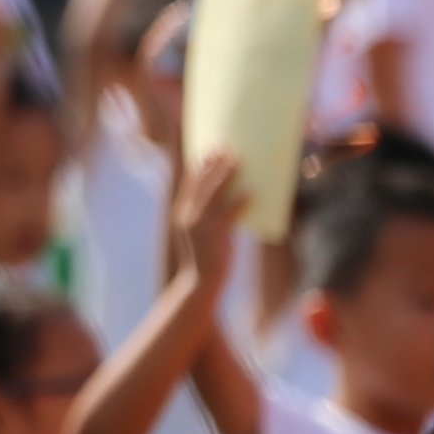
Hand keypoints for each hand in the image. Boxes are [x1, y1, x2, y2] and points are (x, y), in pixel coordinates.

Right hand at [168, 145, 245, 284]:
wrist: (201, 284)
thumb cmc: (208, 258)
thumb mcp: (205, 233)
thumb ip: (213, 215)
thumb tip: (235, 197)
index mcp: (182, 213)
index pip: (190, 184)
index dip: (200, 166)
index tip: (211, 151)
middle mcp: (187, 216)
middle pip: (200, 184)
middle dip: (214, 165)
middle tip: (226, 149)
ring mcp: (199, 226)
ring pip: (213, 194)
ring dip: (226, 176)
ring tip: (238, 162)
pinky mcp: (214, 236)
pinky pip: (229, 214)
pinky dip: (239, 202)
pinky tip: (250, 192)